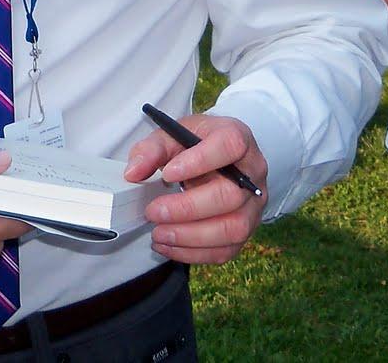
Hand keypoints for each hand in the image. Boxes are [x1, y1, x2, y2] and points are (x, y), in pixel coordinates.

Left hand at [125, 113, 268, 264]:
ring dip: (191, 237)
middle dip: (187, 209)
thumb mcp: (171, 134)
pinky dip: (195, 253)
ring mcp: (253, 204)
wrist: (216, 159)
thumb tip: (133, 173)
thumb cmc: (194, 144)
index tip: (168, 174)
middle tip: (154, 212)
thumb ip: (151, 149)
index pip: (229, 146)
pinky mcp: (247, 230)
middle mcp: (253, 173)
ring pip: (233, 228)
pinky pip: (227, 250)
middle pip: (230, 195)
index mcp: (237, 138)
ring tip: (159, 234)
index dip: (199, 161)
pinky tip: (169, 246)